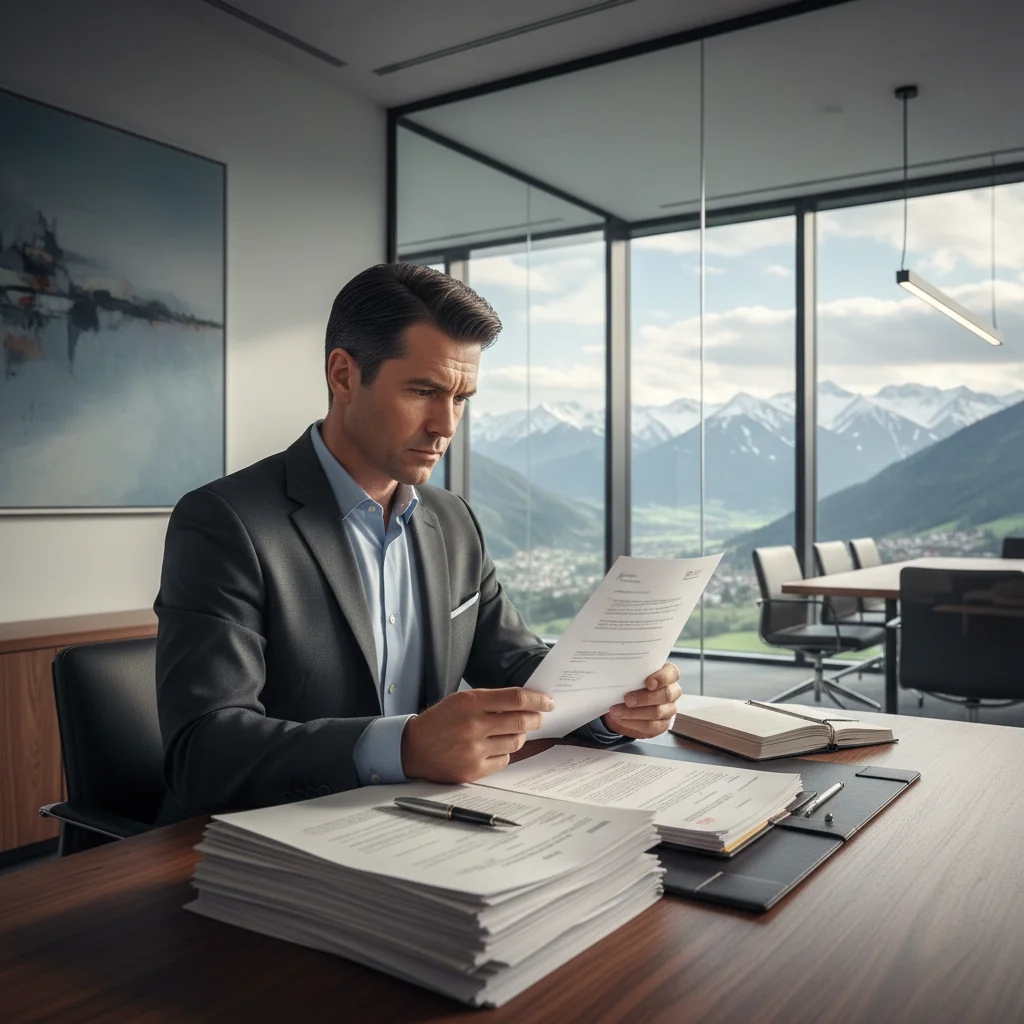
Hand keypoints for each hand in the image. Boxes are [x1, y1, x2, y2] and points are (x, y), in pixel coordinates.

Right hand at [401, 687, 553, 783]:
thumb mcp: (461, 701)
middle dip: (536, 719)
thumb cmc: (440, 721)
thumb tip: (525, 703)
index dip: (538, 700)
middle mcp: (474, 725)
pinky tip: (495, 747)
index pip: (516, 699)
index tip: (548, 702)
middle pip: (521, 721)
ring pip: (515, 742)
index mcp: (471, 702)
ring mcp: (474, 750)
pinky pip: (504, 760)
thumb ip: (491, 700)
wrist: (413, 748)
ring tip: (512, 732)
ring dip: (520, 736)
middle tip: (539, 718)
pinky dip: (504, 752)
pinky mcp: (473, 770)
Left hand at [602, 663, 681, 739]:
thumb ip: (631, 672)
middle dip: (645, 698)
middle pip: (666, 695)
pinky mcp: (662, 724)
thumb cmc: (631, 684)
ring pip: (657, 712)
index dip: (662, 678)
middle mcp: (672, 692)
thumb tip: (616, 672)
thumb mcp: (631, 675)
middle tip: (627, 699)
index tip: (648, 683)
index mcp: (668, 674)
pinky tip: (621, 719)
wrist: (625, 704)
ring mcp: (669, 709)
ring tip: (616, 711)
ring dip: (634, 713)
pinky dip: (633, 723)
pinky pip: (650, 726)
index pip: (672, 673)